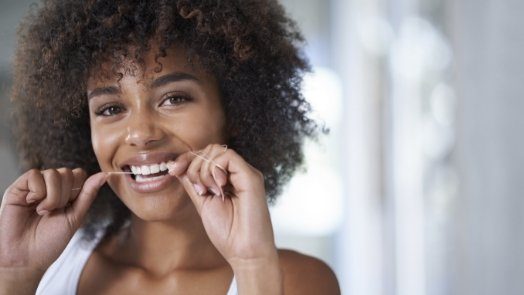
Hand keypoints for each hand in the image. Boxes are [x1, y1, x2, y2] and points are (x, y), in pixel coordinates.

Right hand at [0, 168, 106, 275]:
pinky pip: (34, 174)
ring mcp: (34, 186)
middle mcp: (50, 187)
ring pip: (53, 173)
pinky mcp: (18, 187)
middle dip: (65, 196)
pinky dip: (37, 191)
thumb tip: (105, 174)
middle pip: (67, 173)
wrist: (26, 257)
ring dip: (52, 196)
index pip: (79, 174)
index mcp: (65, 193)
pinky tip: (31, 204)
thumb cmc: (51, 241)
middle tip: (53, 212)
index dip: (78, 189)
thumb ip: (89, 194)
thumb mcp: (75, 217)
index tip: (69, 207)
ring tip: (43, 212)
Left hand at [168, 144, 277, 267]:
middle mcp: (238, 173)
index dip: (187, 159)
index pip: (206, 155)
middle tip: (198, 189)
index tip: (173, 170)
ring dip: (203, 170)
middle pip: (210, 149)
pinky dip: (215, 169)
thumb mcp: (202, 203)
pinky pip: (228, 157)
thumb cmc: (228, 233)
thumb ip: (193, 183)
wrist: (244, 253)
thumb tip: (177, 166)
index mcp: (228, 178)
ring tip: (209, 191)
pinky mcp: (251, 177)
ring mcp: (246, 173)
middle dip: (193, 165)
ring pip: (217, 150)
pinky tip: (218, 188)